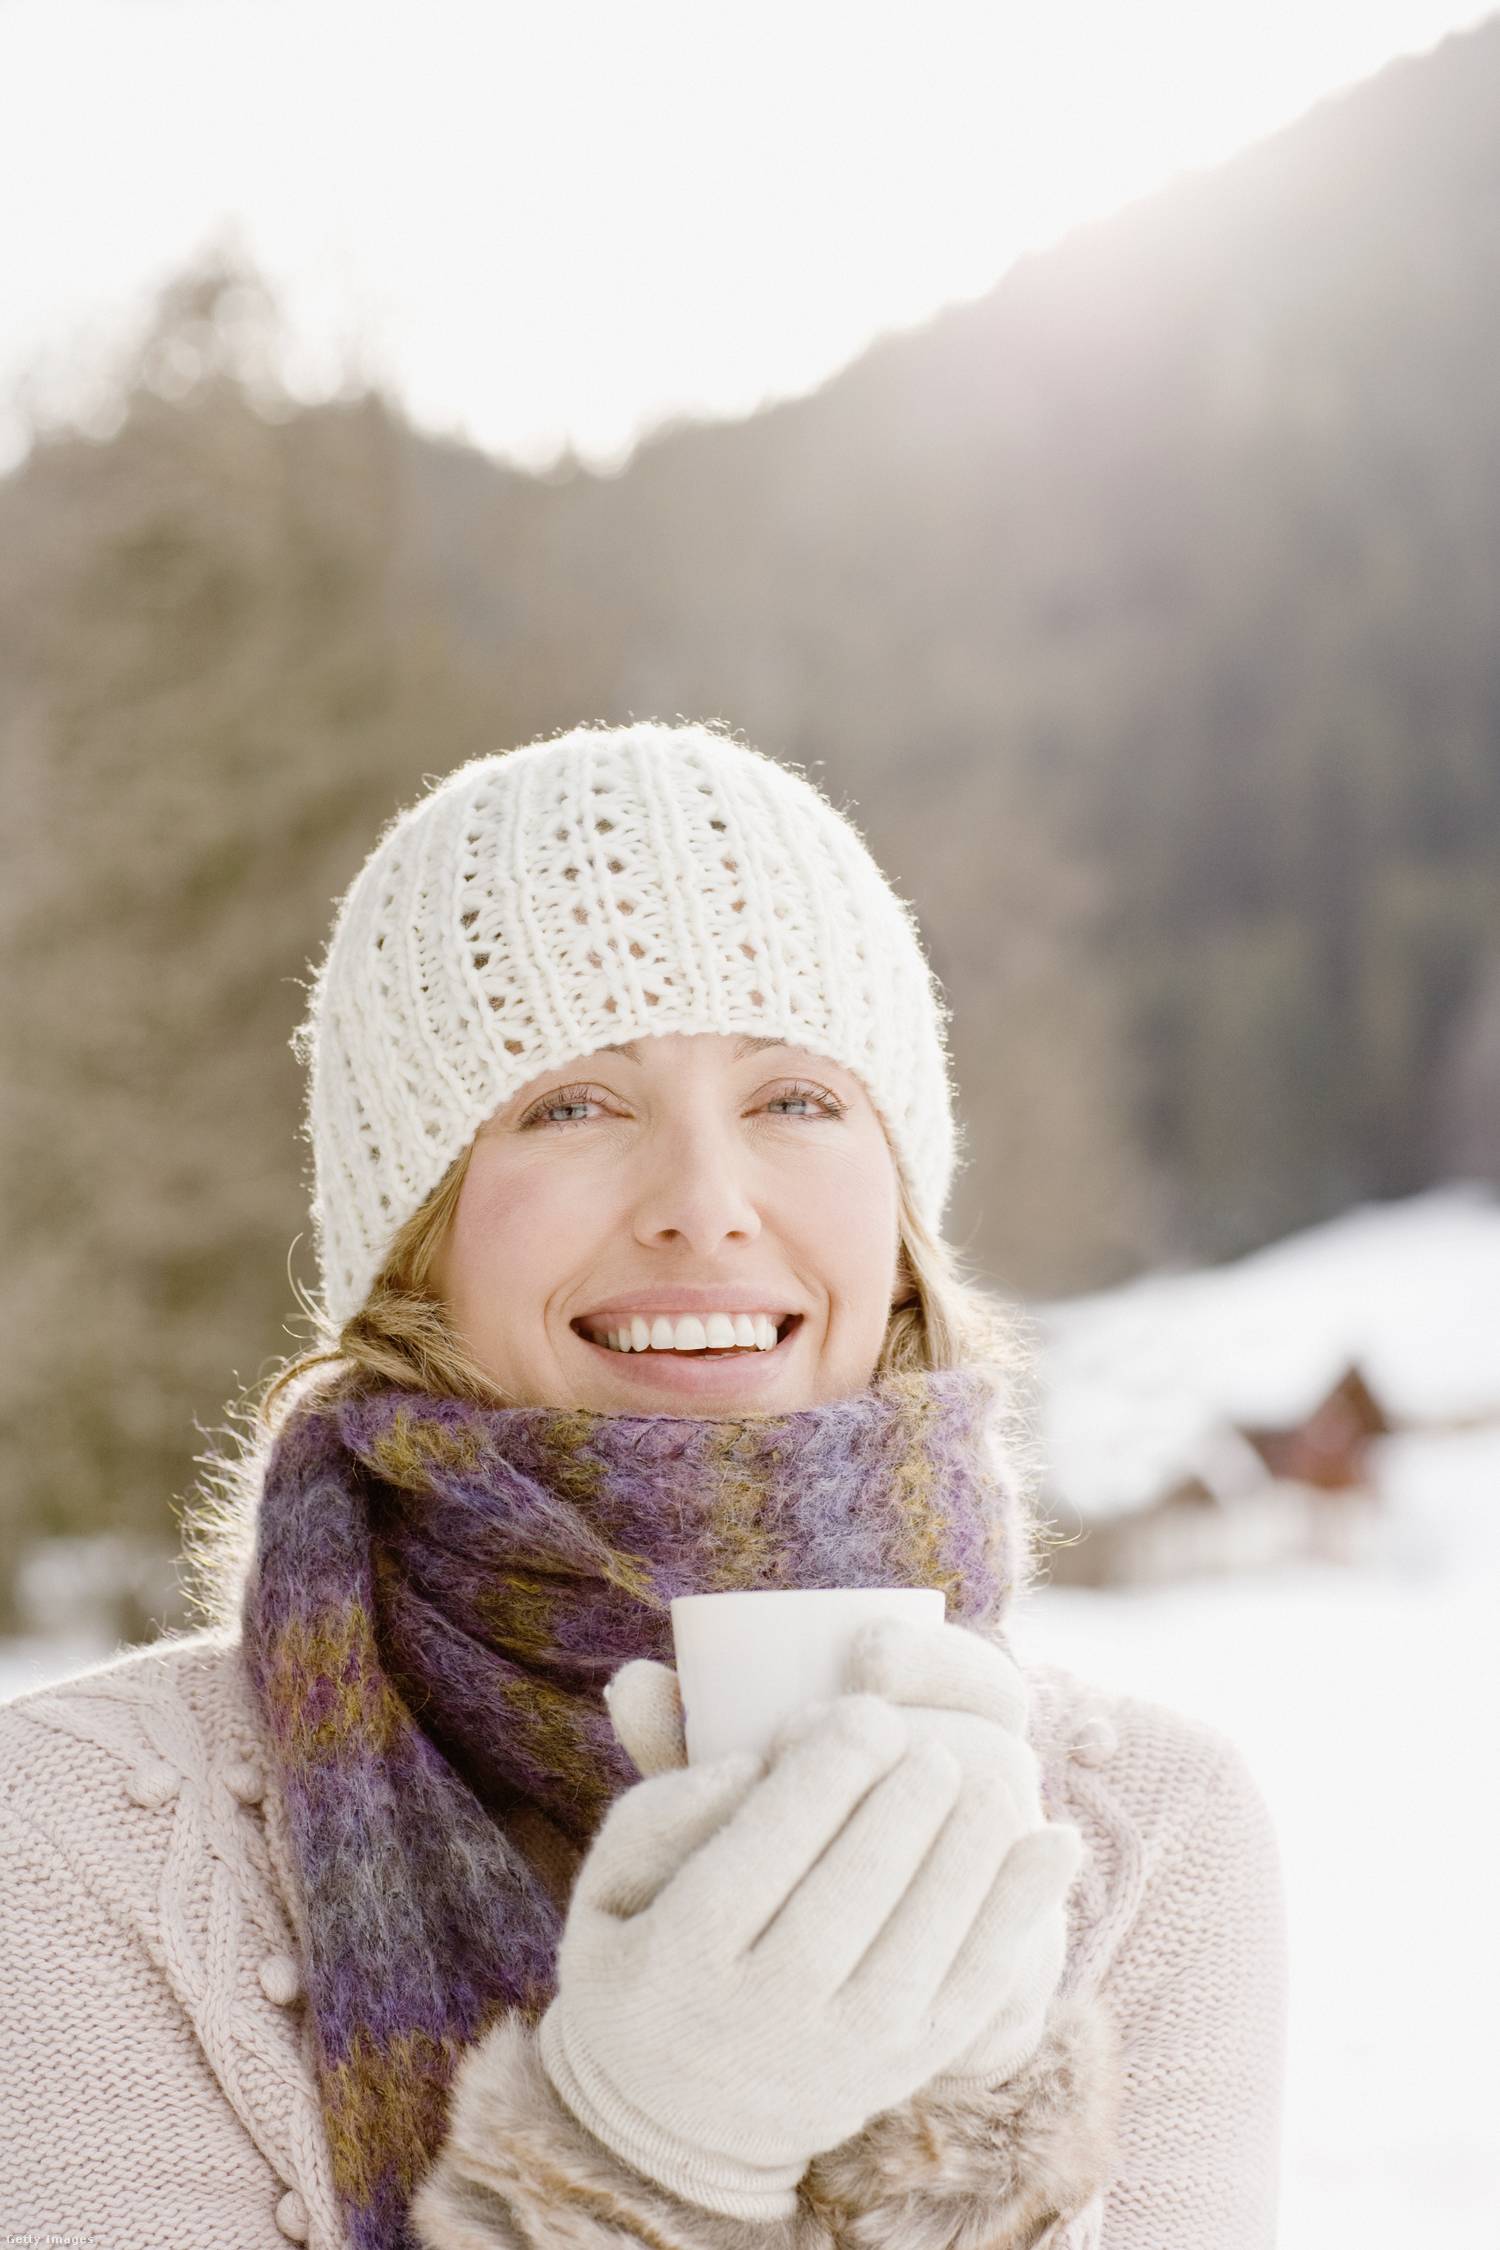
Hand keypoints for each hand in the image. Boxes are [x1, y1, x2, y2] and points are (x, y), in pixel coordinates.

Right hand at [539, 1692, 1056, 2215]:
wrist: (672, 2127)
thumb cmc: (643, 1960)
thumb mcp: (607, 1887)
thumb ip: (662, 1810)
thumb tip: (751, 1762)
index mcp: (684, 1953)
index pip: (771, 1842)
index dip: (832, 1764)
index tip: (863, 1710)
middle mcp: (766, 2010)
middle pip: (857, 1882)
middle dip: (905, 1794)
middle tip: (922, 1741)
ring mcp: (845, 2050)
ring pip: (927, 1933)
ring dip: (969, 1840)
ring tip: (979, 1777)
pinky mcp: (903, 2069)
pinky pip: (978, 1986)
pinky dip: (1025, 1910)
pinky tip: (1058, 1842)